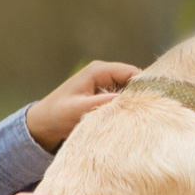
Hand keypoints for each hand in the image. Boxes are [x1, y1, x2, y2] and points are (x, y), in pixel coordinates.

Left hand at [25, 60, 139, 149]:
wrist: (42, 123)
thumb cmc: (56, 114)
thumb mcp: (78, 110)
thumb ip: (101, 103)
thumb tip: (126, 100)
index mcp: (98, 71)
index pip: (131, 72)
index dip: (143, 85)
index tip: (152, 102)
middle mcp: (103, 73)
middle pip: (133, 80)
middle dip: (139, 94)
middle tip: (147, 112)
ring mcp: (104, 82)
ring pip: (129, 89)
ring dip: (132, 101)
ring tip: (138, 116)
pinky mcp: (103, 93)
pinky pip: (122, 97)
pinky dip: (126, 106)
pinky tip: (128, 118)